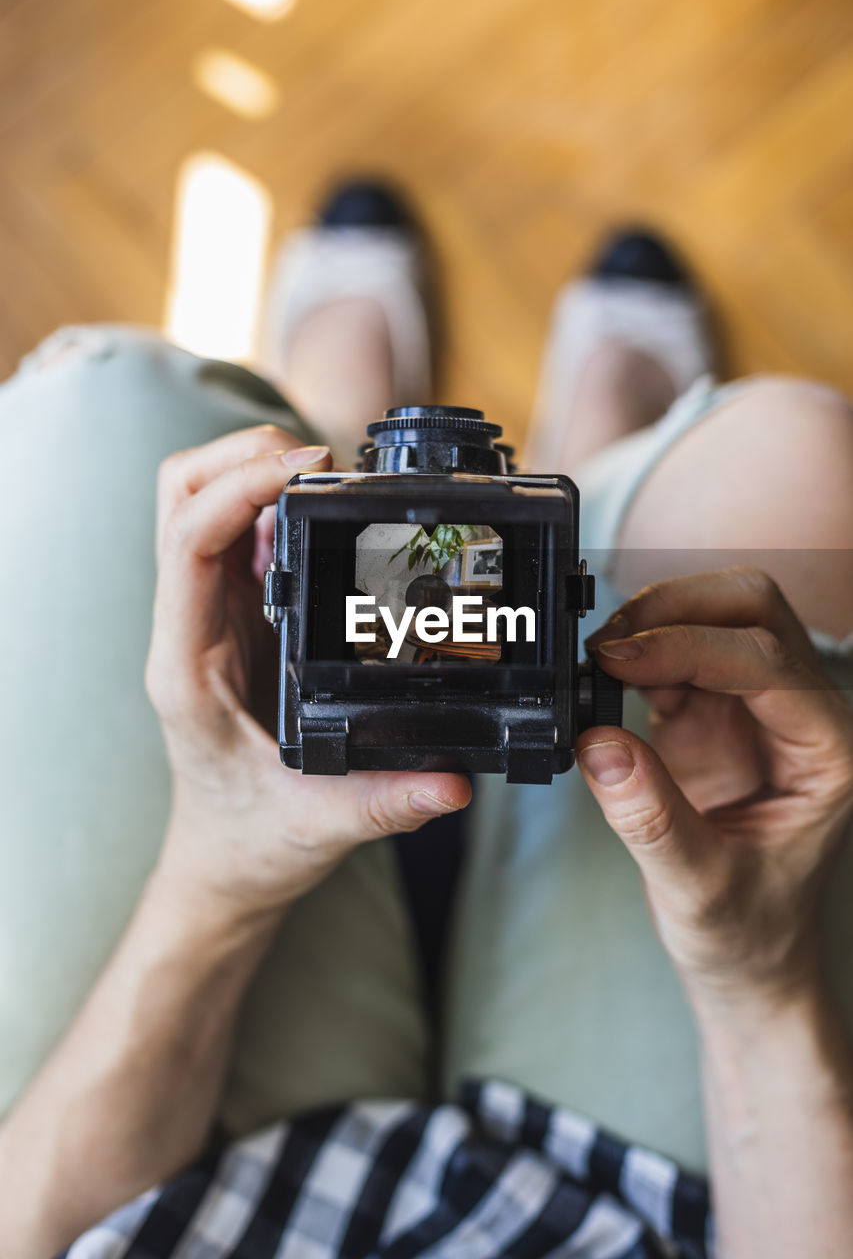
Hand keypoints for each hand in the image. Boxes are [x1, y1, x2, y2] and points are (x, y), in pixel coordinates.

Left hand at [145, 425, 469, 923]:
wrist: (225, 861)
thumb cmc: (249, 840)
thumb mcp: (316, 827)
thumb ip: (384, 803)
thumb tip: (452, 783)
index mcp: (188, 664)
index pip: (190, 541)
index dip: (240, 487)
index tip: (308, 470)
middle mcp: (192, 624)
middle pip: (182, 494)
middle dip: (242, 454)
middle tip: (323, 460)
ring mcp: (214, 612)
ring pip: (206, 499)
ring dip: (256, 467)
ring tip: (330, 474)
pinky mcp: (243, 612)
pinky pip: (245, 529)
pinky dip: (279, 501)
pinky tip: (330, 513)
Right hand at [579, 569, 852, 1006]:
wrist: (745, 956)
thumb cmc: (748, 932)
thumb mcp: (699, 890)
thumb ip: (651, 817)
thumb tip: (597, 745)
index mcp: (830, 752)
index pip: (768, 661)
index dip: (690, 647)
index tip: (619, 660)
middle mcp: (802, 716)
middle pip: (752, 609)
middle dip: (678, 608)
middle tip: (609, 643)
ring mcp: (756, 709)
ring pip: (714, 615)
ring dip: (654, 621)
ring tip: (597, 658)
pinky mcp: (713, 713)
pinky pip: (675, 653)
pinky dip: (636, 653)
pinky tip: (604, 679)